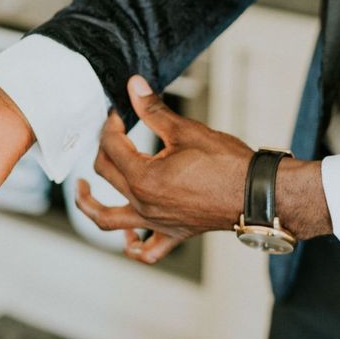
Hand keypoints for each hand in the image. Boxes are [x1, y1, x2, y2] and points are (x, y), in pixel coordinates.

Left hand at [76, 75, 254, 263]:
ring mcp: (156, 222)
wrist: (258, 193)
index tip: (119, 111)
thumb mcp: (186, 131)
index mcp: (144, 178)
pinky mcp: (173, 233)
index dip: (111, 123)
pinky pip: (146, 251)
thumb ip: (153, 110)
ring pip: (108, 220)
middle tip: (112, 132)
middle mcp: (144, 204)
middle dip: (103, 147)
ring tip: (82, 191)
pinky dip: (132, 246)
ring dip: (90, 205)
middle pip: (106, 174)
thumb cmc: (228, 165)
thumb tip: (135, 87)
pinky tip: (127, 236)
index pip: (112, 146)